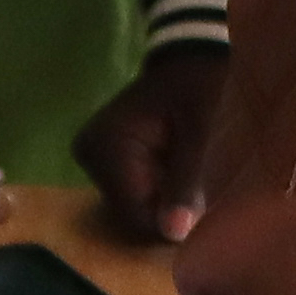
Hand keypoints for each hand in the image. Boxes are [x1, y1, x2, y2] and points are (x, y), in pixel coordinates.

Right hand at [74, 46, 229, 245]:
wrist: (190, 59)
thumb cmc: (198, 87)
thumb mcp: (199, 132)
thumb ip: (186, 182)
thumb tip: (174, 235)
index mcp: (107, 145)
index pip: (134, 212)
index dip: (170, 222)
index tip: (204, 214)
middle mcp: (90, 154)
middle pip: (132, 213)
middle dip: (168, 210)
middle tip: (202, 188)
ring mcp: (94, 158)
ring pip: (134, 207)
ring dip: (166, 200)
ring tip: (190, 173)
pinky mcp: (105, 160)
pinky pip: (134, 193)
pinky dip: (159, 190)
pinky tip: (176, 171)